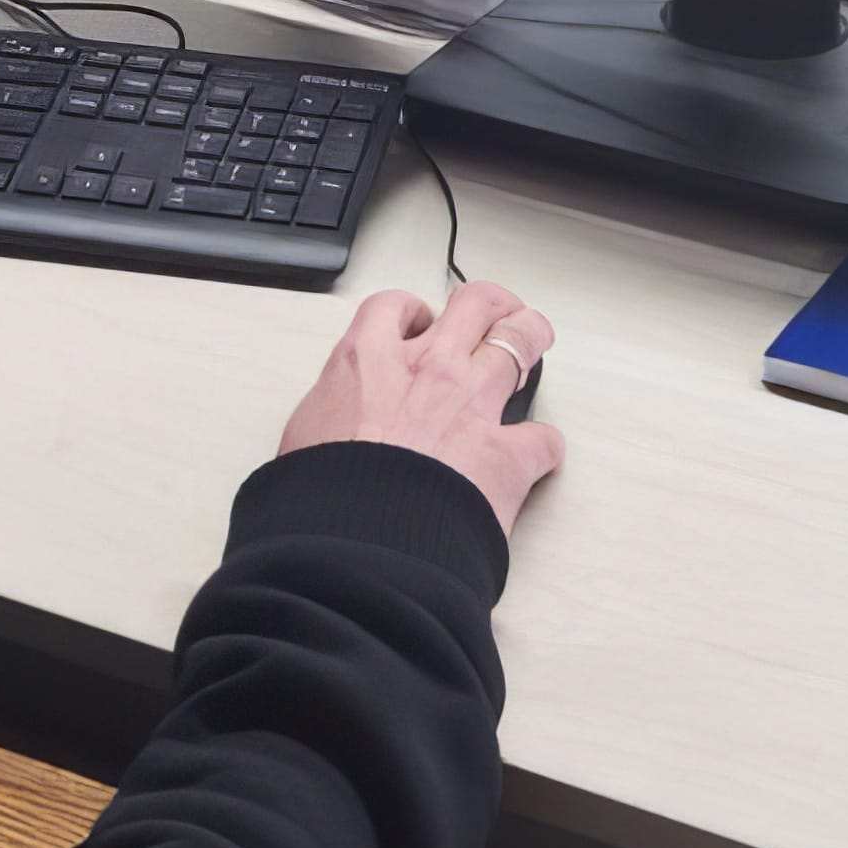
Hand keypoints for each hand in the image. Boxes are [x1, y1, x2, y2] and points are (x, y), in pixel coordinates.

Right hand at [277, 281, 565, 534]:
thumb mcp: (304, 433)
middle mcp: (429, 369)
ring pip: (522, 341)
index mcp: (369, 359)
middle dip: (492, 305)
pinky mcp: (507, 456)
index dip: (412, 312)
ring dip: (530, 338)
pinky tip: (536, 454)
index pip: (395, 307)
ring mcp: (474, 406)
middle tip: (498, 315)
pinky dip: (542, 445)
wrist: (355, 542)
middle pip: (476, 304)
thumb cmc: (321, 494)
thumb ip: (331, 407)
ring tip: (534, 343)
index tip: (417, 326)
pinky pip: (543, 438)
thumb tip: (335, 419)